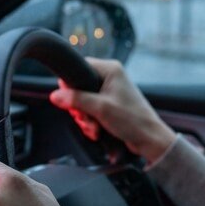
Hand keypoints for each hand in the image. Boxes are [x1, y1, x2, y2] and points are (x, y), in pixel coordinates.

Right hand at [48, 58, 176, 162]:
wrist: (149, 139)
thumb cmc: (133, 120)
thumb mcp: (100, 108)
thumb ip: (76, 100)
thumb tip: (55, 95)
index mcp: (110, 69)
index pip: (79, 67)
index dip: (71, 85)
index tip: (71, 100)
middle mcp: (110, 78)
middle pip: (78, 88)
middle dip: (79, 108)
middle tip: (86, 117)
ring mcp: (109, 92)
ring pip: (82, 102)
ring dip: (85, 118)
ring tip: (94, 127)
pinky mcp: (109, 106)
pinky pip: (90, 111)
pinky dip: (91, 122)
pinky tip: (97, 131)